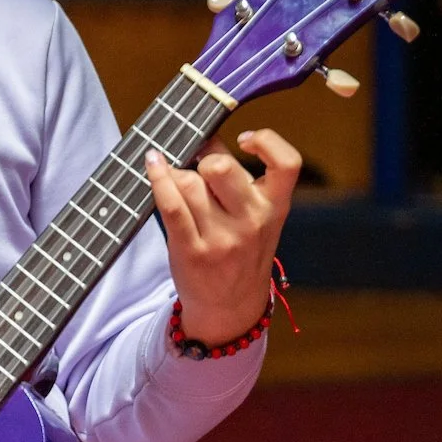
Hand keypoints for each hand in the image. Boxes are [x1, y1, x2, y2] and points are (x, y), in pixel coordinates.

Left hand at [145, 128, 300, 344]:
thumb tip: (203, 136)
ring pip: (189, 183)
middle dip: (204, 159)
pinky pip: (170, 205)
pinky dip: (158, 179)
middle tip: (198, 166)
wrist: (231, 306)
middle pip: (221, 167)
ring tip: (177, 182)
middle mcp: (251, 221)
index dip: (267, 141)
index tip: (243, 138)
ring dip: (177, 175)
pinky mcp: (192, 250)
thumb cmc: (240, 251)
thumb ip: (236, 179)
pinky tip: (153, 164)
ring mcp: (222, 238)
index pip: (287, 163)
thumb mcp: (255, 217)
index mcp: (275, 207)